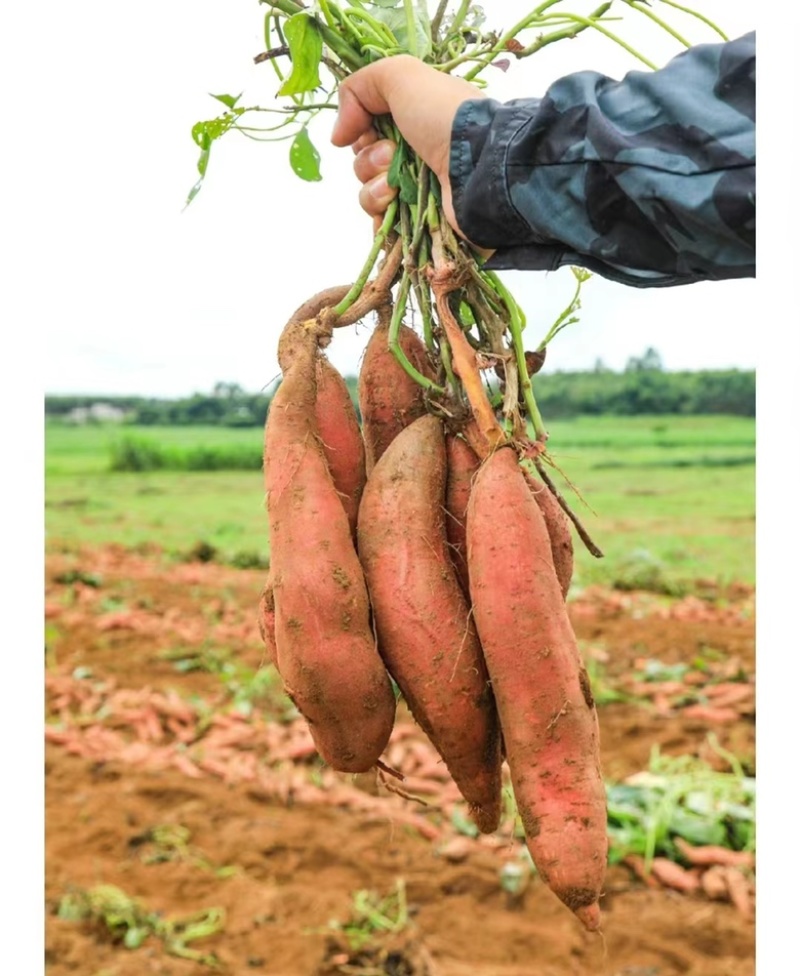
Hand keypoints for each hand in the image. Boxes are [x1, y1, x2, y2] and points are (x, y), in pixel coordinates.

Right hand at [331, 55, 485, 242]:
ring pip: (368, 195)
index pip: (366, 131)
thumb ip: (361, 86)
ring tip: (397, 187)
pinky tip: (391, 211)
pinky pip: (383, 226)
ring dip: (374, 190)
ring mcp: (418, 191)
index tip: (368, 130)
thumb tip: (338, 136)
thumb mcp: (402, 76)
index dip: (360, 131)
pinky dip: (380, 220)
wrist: (482, 168)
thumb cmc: (446, 118)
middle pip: (364, 163)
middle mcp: (414, 155)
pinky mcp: (421, 224)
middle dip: (369, 161)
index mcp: (412, 121)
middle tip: (392, 156)